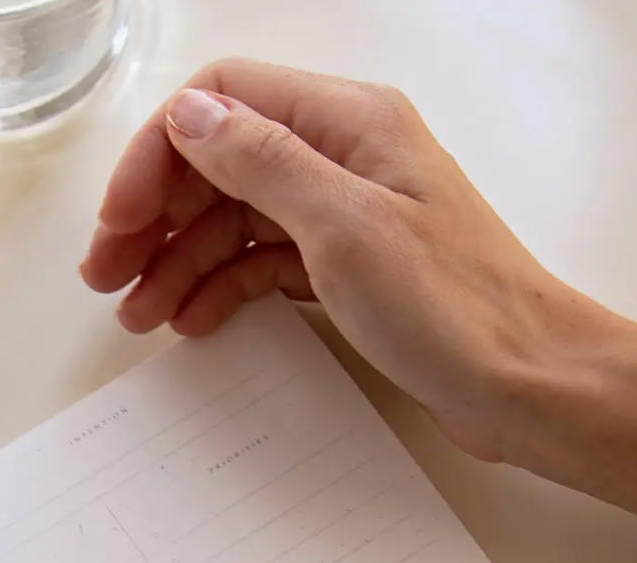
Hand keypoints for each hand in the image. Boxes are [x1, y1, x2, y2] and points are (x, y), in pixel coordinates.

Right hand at [80, 60, 610, 463]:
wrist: (528, 384)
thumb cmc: (456, 309)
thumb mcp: (344, 228)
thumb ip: (262, 164)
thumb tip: (191, 117)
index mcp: (348, 122)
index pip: (223, 103)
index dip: (158, 157)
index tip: (121, 223)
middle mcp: (345, 157)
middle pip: (222, 162)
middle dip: (157, 215)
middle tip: (108, 276)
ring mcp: (349, 215)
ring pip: (238, 218)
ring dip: (181, 260)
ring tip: (139, 315)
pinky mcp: (353, 271)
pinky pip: (268, 263)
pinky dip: (224, 287)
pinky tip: (192, 320)